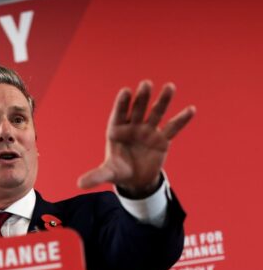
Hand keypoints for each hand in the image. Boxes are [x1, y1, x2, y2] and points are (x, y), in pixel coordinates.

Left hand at [77, 81, 195, 197]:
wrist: (135, 180)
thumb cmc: (118, 171)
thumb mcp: (108, 173)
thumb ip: (95, 176)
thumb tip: (79, 185)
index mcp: (117, 131)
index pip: (119, 115)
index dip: (122, 104)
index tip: (125, 91)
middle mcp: (133, 127)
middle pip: (138, 110)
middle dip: (141, 98)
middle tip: (145, 84)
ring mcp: (148, 131)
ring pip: (156, 113)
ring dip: (163, 101)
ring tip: (170, 87)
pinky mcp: (162, 140)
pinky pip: (172, 128)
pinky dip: (181, 120)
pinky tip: (191, 109)